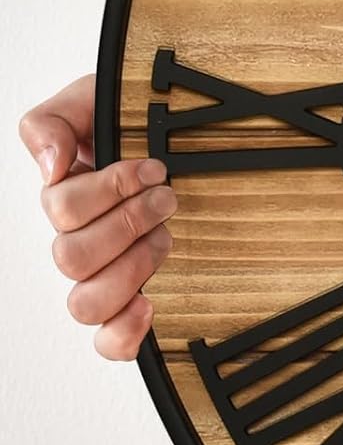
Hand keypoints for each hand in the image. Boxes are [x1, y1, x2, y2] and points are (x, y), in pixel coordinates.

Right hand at [17, 74, 177, 359]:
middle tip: (167, 198)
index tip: (154, 168)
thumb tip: (49, 167)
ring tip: (166, 235)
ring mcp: (107, 276)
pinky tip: (148, 308)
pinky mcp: (135, 304)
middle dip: (128, 224)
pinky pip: (109, 341)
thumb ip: (53, 122)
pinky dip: (122, 334)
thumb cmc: (141, 126)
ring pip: (87, 300)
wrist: (191, 141)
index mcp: (67, 200)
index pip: (62, 211)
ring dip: (132, 267)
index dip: (109, 190)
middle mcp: (81, 242)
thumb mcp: (95, 103)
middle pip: (72, 258)